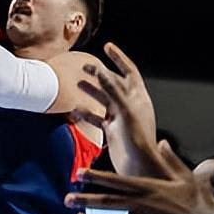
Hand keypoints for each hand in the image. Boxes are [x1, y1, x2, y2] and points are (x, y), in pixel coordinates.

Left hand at [65, 140, 213, 213]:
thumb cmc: (199, 201)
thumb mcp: (186, 175)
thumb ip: (171, 159)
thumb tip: (163, 142)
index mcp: (146, 187)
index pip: (114, 180)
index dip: (94, 177)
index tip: (78, 174)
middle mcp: (139, 203)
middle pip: (106, 200)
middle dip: (84, 199)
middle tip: (66, 199)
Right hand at [74, 42, 160, 175]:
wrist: (138, 167)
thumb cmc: (137, 139)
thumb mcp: (125, 111)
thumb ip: (112, 91)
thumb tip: (101, 71)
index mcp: (138, 97)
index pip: (129, 70)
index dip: (119, 57)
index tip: (107, 46)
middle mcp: (129, 105)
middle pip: (113, 83)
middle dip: (100, 74)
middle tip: (85, 66)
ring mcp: (120, 118)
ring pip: (103, 99)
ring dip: (92, 91)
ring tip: (78, 84)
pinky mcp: (112, 131)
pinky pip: (97, 117)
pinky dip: (86, 112)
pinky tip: (75, 109)